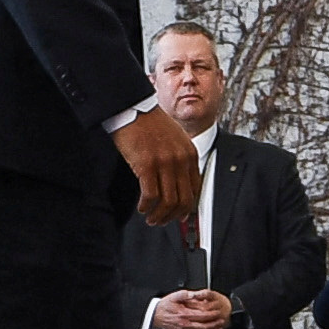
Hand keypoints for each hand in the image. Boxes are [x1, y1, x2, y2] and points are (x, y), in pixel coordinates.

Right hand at [115, 108, 201, 227]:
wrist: (133, 106)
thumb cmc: (149, 123)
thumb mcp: (174, 138)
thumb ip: (180, 159)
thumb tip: (178, 184)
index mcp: (190, 153)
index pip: (195, 190)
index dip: (186, 208)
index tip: (177, 216)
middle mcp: (181, 159)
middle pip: (183, 200)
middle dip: (172, 217)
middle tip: (160, 221)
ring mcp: (165, 162)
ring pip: (168, 202)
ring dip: (158, 215)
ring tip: (150, 218)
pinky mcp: (147, 164)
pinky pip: (151, 195)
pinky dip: (146, 206)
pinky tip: (141, 207)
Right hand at [148, 290, 232, 328]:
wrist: (155, 316)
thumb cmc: (164, 307)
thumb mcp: (173, 296)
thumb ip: (185, 294)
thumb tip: (194, 294)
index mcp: (184, 314)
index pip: (202, 315)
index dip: (211, 314)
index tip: (218, 311)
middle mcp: (185, 324)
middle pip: (204, 326)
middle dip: (214, 323)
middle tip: (222, 319)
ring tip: (219, 327)